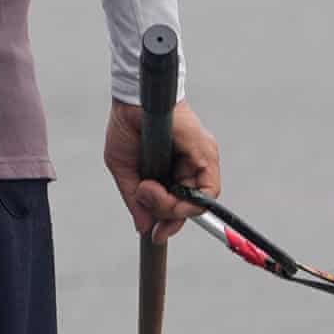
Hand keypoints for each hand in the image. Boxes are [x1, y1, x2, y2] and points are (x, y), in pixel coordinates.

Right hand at [105, 99, 219, 241]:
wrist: (131, 98)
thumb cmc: (127, 127)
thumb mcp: (125, 171)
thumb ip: (137, 200)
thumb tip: (144, 228)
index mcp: (172, 171)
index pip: (180, 206)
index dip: (169, 224)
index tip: (155, 234)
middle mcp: (190, 167)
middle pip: (189, 209)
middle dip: (167, 218)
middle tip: (148, 212)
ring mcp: (200, 160)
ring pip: (197, 204)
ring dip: (170, 207)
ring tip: (146, 190)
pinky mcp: (205, 153)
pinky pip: (208, 190)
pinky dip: (185, 199)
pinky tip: (157, 188)